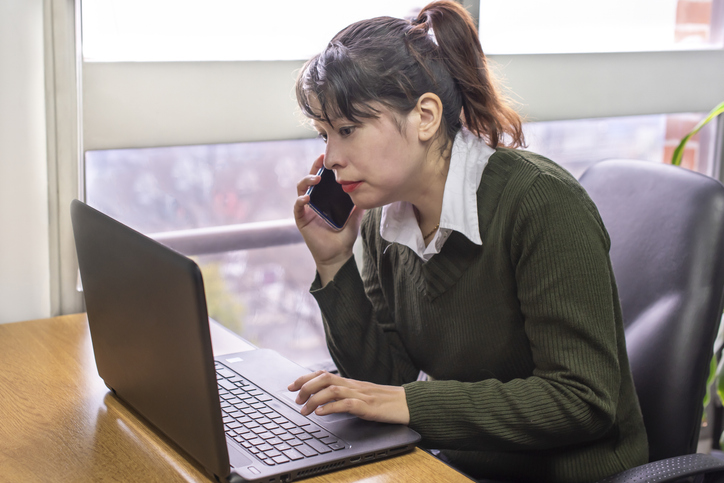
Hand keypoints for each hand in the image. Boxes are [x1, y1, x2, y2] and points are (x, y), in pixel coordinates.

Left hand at [287, 371, 409, 424]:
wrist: (407, 404)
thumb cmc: (384, 402)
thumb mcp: (360, 396)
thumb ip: (345, 395)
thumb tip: (324, 400)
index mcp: (350, 382)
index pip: (324, 374)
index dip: (305, 378)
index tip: (292, 386)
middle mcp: (353, 385)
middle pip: (324, 378)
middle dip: (306, 386)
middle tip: (296, 398)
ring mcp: (360, 394)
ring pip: (332, 389)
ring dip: (314, 399)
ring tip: (304, 409)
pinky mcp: (367, 406)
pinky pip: (346, 404)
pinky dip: (331, 407)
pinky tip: (321, 413)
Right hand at [294, 154, 363, 283]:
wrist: (338, 255)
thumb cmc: (344, 237)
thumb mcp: (355, 217)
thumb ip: (359, 204)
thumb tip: (368, 190)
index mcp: (325, 198)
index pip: (321, 179)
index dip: (323, 167)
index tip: (328, 157)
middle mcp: (314, 201)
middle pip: (310, 180)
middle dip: (314, 168)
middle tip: (322, 160)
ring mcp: (307, 210)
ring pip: (301, 190)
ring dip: (307, 182)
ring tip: (316, 179)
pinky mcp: (302, 220)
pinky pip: (297, 208)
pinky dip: (300, 201)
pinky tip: (306, 198)